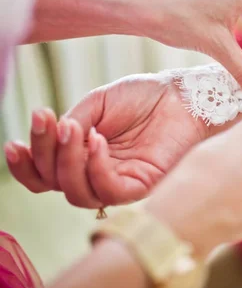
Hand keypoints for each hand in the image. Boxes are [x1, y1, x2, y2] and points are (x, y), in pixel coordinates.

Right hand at [4, 73, 212, 207]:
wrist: (178, 93)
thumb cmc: (141, 97)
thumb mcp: (96, 104)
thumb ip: (72, 124)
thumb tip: (53, 138)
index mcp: (81, 157)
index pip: (45, 175)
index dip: (26, 166)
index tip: (13, 143)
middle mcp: (97, 174)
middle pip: (56, 184)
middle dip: (45, 155)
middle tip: (52, 122)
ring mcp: (119, 182)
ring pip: (78, 193)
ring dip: (69, 161)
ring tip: (76, 128)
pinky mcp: (142, 185)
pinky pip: (110, 190)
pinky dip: (96, 167)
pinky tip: (98, 140)